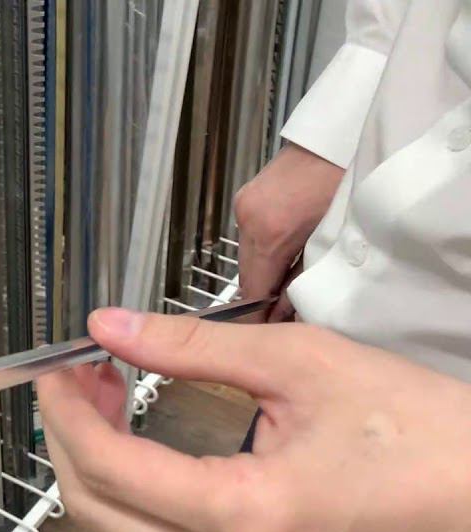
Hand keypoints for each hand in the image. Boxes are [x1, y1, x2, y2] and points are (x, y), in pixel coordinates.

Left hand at [36, 309, 470, 531]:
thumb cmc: (413, 424)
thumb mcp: (299, 362)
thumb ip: (191, 345)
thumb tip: (109, 325)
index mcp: (245, 513)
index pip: (112, 469)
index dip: (67, 413)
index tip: (55, 365)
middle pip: (98, 510)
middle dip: (69, 436)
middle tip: (76, 371)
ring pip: (122, 527)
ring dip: (95, 456)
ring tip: (104, 385)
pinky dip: (130, 478)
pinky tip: (135, 423)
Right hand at [234, 144, 343, 321]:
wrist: (349, 130)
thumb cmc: (354, 179)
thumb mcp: (336, 238)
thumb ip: (306, 277)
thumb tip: (288, 309)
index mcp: (269, 232)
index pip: (253, 290)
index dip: (261, 316)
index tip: (270, 333)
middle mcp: (247, 218)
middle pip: (246, 274)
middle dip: (262, 297)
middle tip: (282, 317)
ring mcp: (245, 204)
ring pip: (248, 256)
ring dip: (264, 273)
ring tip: (287, 288)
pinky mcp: (250, 196)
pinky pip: (252, 237)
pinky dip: (265, 252)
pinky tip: (285, 257)